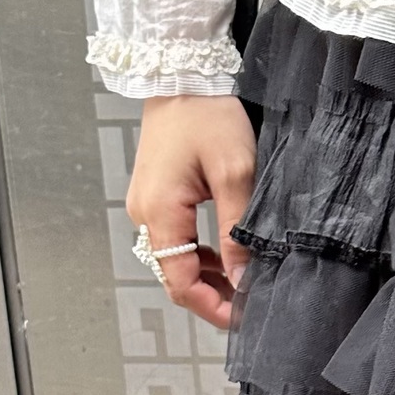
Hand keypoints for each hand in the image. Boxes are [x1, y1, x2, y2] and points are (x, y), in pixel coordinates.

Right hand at [126, 96, 257, 330]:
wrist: (181, 76)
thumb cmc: (208, 116)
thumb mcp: (235, 174)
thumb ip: (237, 233)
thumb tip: (243, 281)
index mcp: (160, 212)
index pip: (180, 283)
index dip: (212, 307)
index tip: (244, 318)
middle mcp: (145, 214)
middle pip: (174, 277)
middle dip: (211, 298)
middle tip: (249, 307)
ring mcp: (146, 206)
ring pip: (174, 261)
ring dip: (207, 278)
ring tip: (243, 286)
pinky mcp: (155, 197)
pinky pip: (174, 241)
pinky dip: (199, 257)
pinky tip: (225, 259)